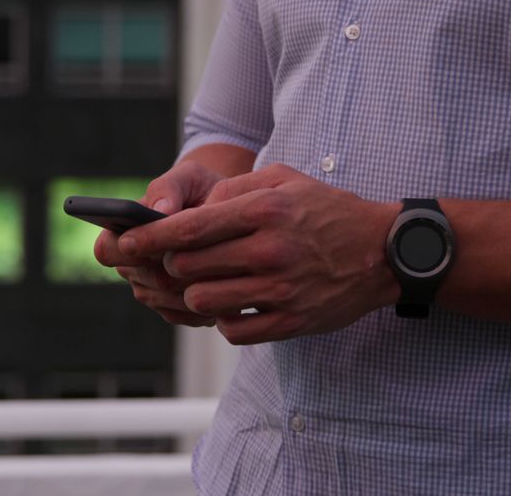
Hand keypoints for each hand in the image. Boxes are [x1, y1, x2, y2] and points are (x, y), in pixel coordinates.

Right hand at [93, 161, 224, 326]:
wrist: (228, 211)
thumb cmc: (200, 189)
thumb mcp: (188, 177)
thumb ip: (168, 188)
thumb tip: (159, 210)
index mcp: (123, 234)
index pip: (106, 250)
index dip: (128, 249)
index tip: (159, 240)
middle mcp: (132, 268)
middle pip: (145, 280)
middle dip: (175, 269)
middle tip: (208, 258)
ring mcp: (152, 292)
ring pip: (167, 301)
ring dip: (194, 287)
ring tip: (226, 272)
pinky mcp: (174, 310)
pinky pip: (185, 316)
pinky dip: (206, 304)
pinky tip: (229, 287)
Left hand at [118, 164, 402, 344]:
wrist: (384, 252)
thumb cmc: (327, 210)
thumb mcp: (284, 179)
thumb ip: (233, 190)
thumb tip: (188, 212)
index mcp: (264, 211)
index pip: (188, 228)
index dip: (149, 237)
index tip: (126, 241)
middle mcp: (270, 251)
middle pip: (188, 267)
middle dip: (172, 265)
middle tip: (178, 261)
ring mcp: (280, 291)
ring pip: (203, 301)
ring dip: (196, 293)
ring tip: (208, 282)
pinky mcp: (290, 322)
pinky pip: (232, 331)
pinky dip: (224, 320)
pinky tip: (235, 303)